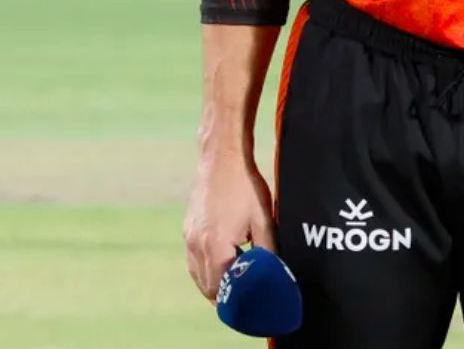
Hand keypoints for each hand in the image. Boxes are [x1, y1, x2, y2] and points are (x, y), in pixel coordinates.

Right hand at [184, 153, 275, 300]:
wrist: (221, 158)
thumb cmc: (245, 187)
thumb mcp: (264, 222)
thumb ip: (268, 253)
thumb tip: (275, 277)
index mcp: (215, 246)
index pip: (221, 289)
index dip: (236, 301)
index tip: (251, 306)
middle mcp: (196, 245)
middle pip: (207, 287)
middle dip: (225, 296)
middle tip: (247, 299)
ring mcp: (189, 236)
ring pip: (198, 276)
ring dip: (214, 284)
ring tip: (235, 285)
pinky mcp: (187, 229)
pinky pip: (193, 261)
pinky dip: (205, 270)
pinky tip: (222, 266)